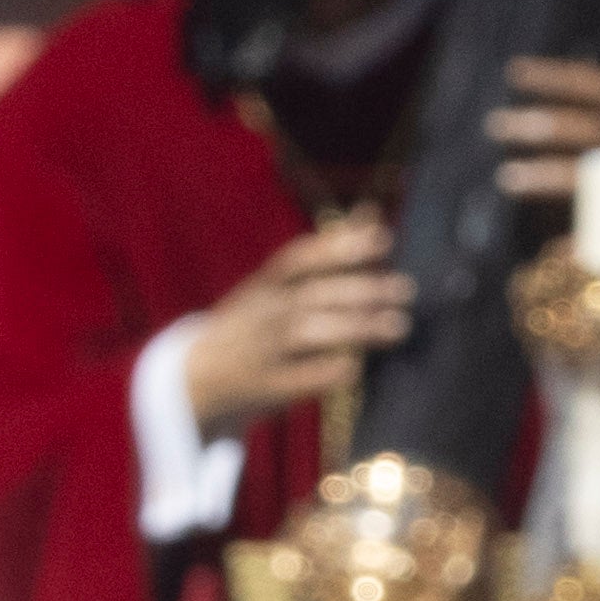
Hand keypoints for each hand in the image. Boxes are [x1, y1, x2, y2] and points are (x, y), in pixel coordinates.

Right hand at [176, 214, 405, 438]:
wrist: (194, 379)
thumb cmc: (252, 325)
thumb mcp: (279, 284)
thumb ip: (327, 252)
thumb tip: (370, 213)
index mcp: (266, 284)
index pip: (302, 257)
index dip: (342, 246)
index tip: (384, 240)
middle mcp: (262, 312)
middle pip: (314, 295)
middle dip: (362, 290)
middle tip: (406, 290)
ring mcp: (260, 349)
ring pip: (310, 332)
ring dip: (356, 327)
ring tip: (399, 327)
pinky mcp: (262, 387)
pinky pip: (296, 379)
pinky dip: (325, 372)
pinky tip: (355, 369)